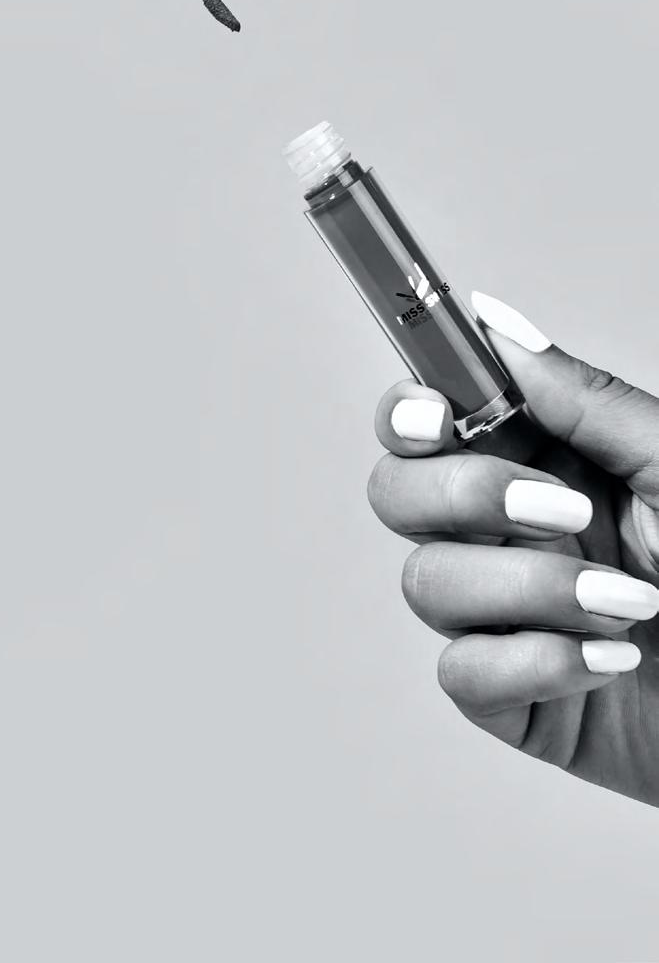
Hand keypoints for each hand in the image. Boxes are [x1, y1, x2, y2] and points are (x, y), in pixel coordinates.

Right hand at [367, 292, 658, 805]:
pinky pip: (463, 675)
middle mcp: (511, 532)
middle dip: (462, 496)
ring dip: (525, 589)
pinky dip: (534, 664)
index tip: (434, 416)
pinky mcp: (518, 699)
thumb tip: (499, 323)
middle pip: (397, 494)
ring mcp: (508, 615)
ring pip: (426, 583)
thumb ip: (586, 402)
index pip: (427, 422)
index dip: (406, 412)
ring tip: (624, 603)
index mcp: (544, 463)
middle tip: (562, 511)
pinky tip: (608, 660)